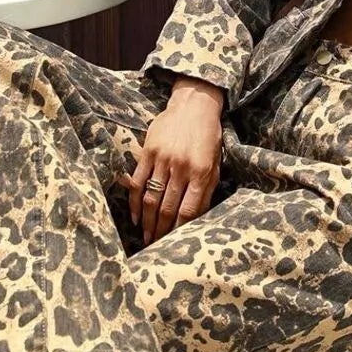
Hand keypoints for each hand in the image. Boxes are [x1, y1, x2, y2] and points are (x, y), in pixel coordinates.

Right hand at [116, 80, 223, 243]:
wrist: (194, 105)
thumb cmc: (208, 137)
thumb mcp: (216, 162)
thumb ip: (207, 188)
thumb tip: (198, 217)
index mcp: (202, 172)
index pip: (189, 209)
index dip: (180, 230)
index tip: (175, 244)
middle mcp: (182, 167)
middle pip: (168, 207)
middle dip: (162, 231)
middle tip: (156, 247)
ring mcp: (163, 159)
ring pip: (152, 198)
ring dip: (148, 221)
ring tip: (146, 237)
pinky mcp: (148, 152)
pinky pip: (139, 182)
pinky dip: (135, 202)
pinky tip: (136, 217)